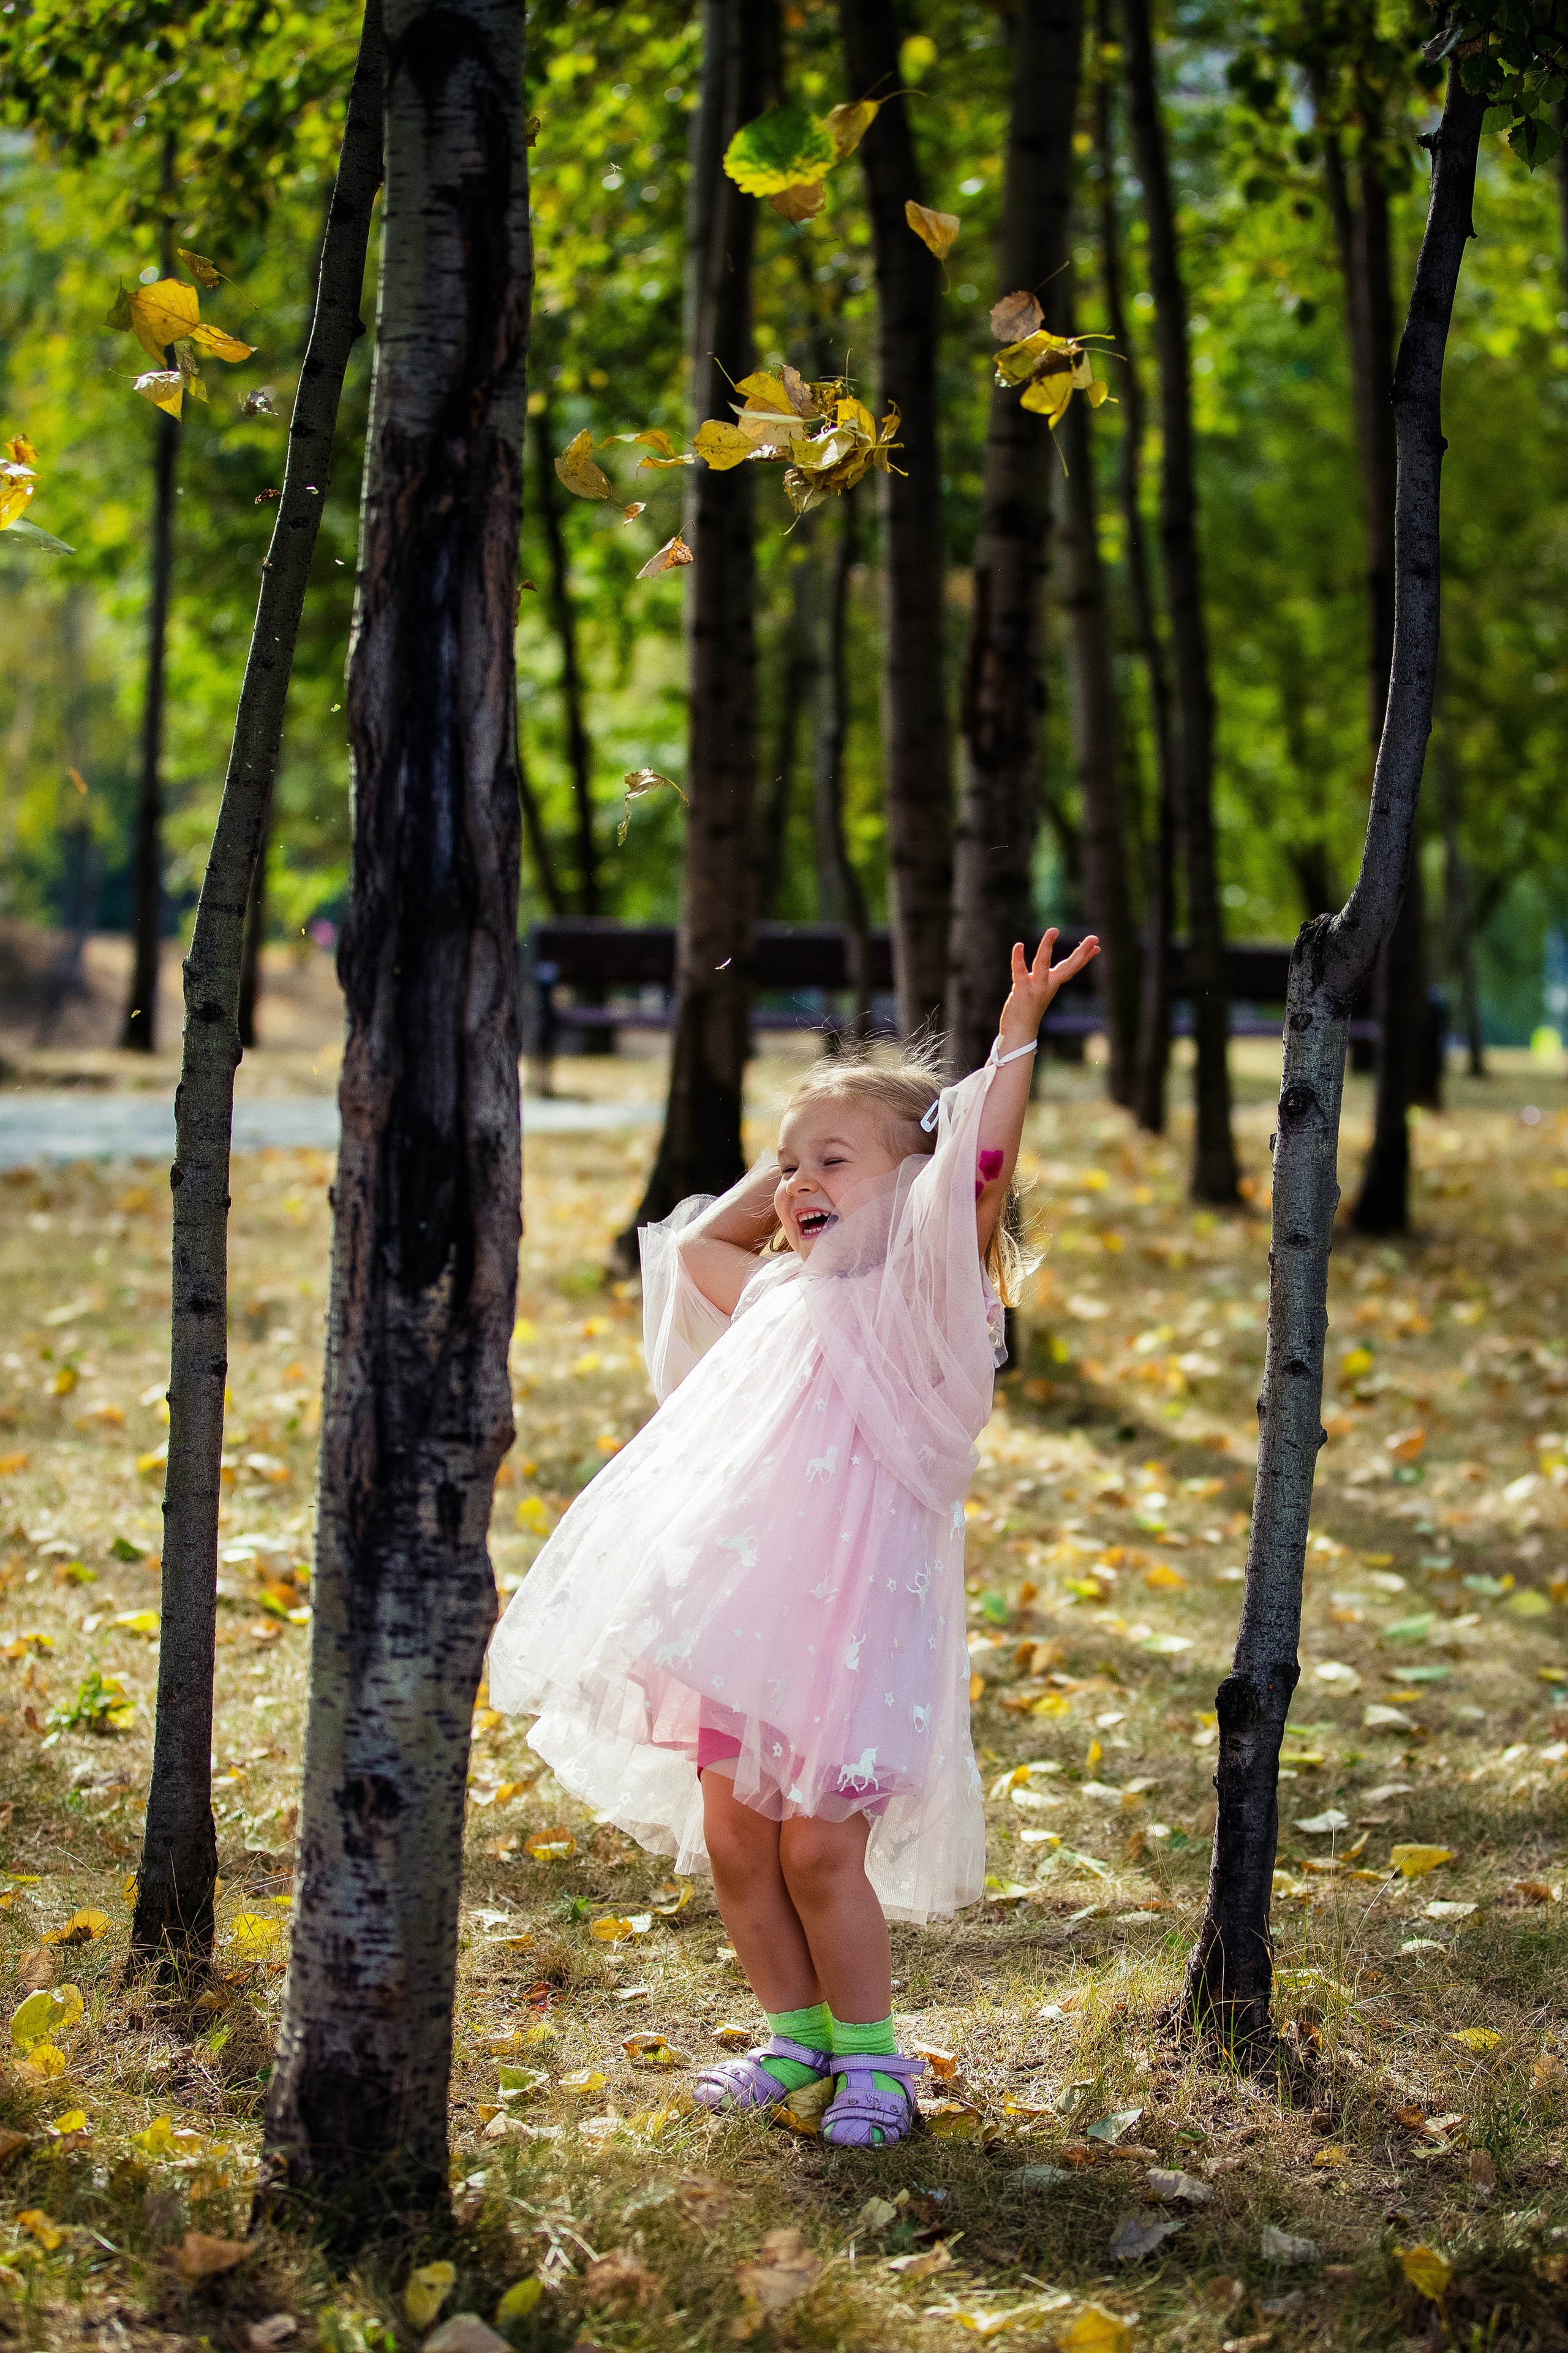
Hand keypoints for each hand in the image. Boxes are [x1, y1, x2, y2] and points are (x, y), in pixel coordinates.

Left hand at [996, 928, 1100, 1048]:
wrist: (1019, 1031)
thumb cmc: (1028, 1009)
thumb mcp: (1041, 990)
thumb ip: (1046, 978)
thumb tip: (1052, 970)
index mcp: (1053, 983)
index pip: (1072, 967)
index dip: (1085, 957)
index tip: (1097, 945)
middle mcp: (1048, 985)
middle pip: (1068, 966)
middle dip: (1082, 952)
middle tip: (1094, 938)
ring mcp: (1036, 988)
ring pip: (1043, 963)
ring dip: (1048, 946)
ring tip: (1054, 930)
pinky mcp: (1022, 990)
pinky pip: (1020, 971)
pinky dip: (1018, 958)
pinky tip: (1019, 945)